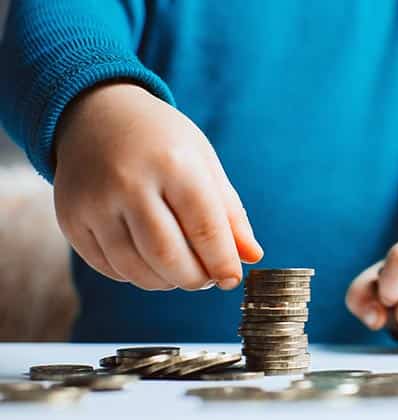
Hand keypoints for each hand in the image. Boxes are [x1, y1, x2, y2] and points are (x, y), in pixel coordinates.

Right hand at [53, 83, 262, 290]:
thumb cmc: (161, 141)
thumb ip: (229, 212)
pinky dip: (136, 275)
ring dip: (166, 282)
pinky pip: (109, 267)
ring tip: (181, 271)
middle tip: (206, 279)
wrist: (95, 114)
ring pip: (136, 269)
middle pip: (168, 256)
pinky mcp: (71, 219)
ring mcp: (94, 203)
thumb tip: (251, 256)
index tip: (232, 279)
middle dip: (195, 278)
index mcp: (173, 163)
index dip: (223, 262)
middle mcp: (129, 183)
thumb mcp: (203, 162)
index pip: (205, 228)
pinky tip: (150, 262)